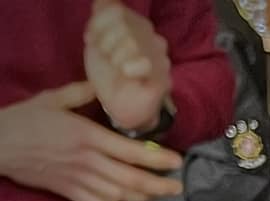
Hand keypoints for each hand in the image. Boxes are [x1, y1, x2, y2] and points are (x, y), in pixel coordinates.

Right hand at [0, 81, 181, 200]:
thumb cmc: (24, 119)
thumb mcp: (52, 100)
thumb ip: (80, 94)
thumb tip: (100, 84)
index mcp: (87, 136)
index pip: (131, 152)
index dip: (158, 159)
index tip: (176, 162)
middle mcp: (88, 161)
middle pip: (133, 180)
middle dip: (160, 186)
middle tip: (177, 187)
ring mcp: (79, 180)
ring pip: (120, 196)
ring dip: (140, 197)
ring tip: (154, 194)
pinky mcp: (68, 193)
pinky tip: (119, 198)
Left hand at [85, 0, 172, 133]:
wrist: (120, 106)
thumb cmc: (108, 72)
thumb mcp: (98, 38)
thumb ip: (102, 15)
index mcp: (137, 26)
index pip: (116, 10)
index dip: (98, 23)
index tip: (91, 40)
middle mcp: (153, 39)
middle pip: (124, 23)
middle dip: (105, 40)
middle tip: (104, 56)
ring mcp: (160, 59)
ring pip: (133, 41)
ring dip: (115, 56)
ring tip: (115, 68)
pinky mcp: (163, 79)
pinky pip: (146, 63)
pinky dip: (129, 68)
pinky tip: (127, 75)